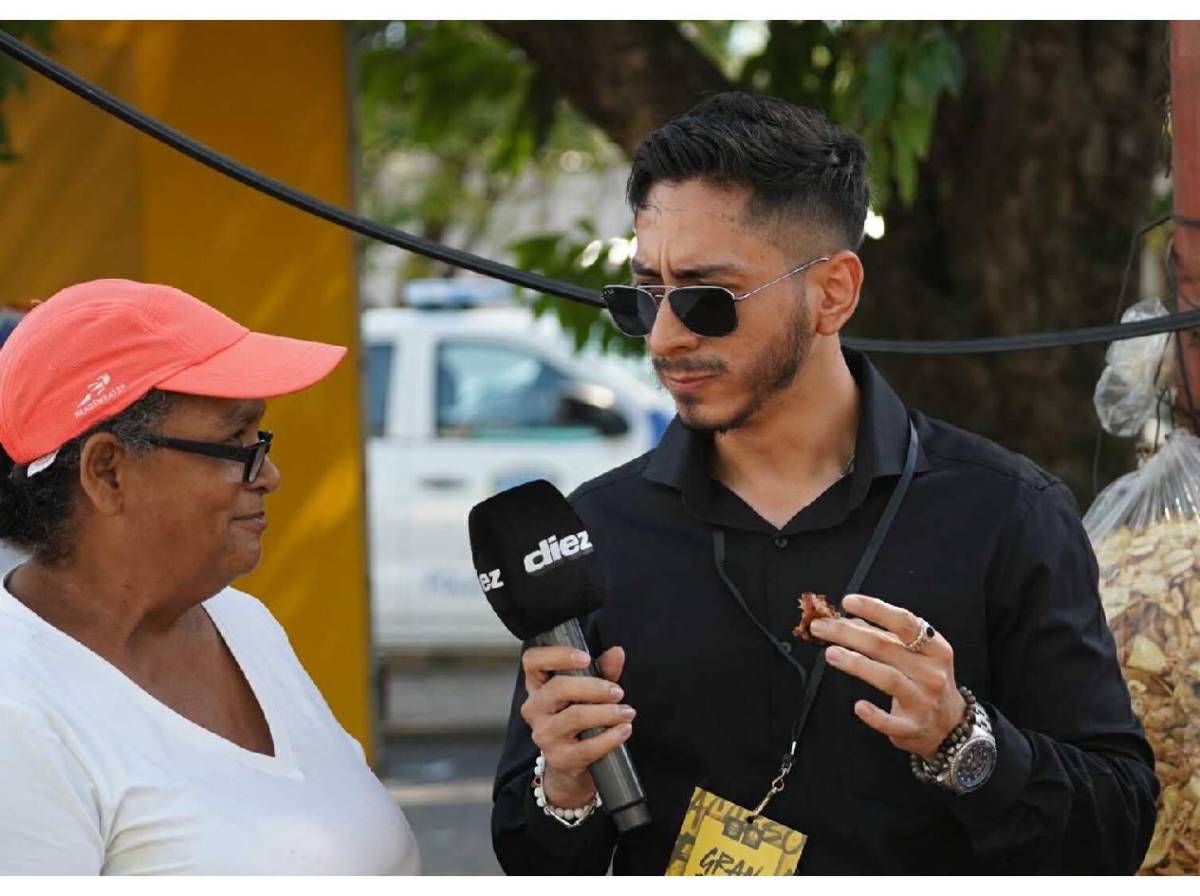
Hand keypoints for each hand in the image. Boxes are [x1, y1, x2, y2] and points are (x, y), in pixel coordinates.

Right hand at [519, 644, 633, 806]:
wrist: (571, 766)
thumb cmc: (580, 720)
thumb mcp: (590, 692)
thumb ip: (603, 670)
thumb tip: (617, 652)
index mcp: (538, 686)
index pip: (532, 661)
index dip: (556, 655)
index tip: (585, 658)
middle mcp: (534, 708)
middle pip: (559, 688)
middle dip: (594, 688)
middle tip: (618, 692)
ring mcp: (544, 735)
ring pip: (575, 717)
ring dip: (607, 713)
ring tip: (627, 712)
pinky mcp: (559, 758)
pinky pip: (587, 747)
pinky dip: (610, 738)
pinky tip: (624, 731)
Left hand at [809, 594, 965, 760]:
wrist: (949, 725)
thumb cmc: (924, 680)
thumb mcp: (914, 654)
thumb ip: (882, 636)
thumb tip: (847, 618)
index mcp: (934, 648)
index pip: (904, 622)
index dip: (875, 609)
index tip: (848, 601)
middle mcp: (931, 672)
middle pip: (886, 647)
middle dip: (849, 634)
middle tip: (820, 627)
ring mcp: (923, 700)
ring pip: (888, 678)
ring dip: (856, 664)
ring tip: (830, 653)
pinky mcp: (913, 727)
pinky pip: (891, 721)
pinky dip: (875, 715)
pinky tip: (858, 706)